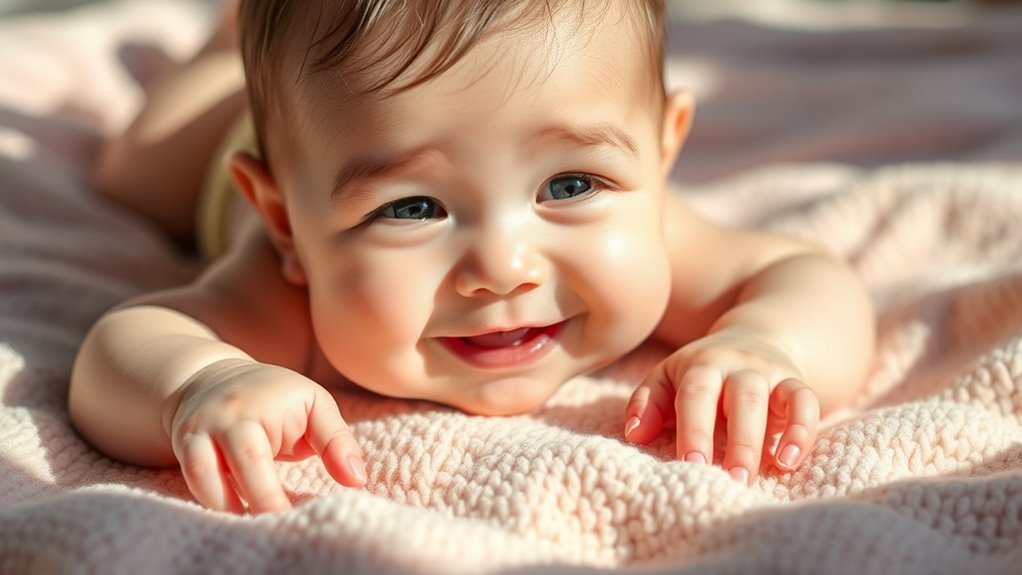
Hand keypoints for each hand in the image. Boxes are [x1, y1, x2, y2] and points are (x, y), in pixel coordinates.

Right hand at [166, 358, 365, 512]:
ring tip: (253, 526)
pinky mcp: (183, 445)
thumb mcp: (313, 405)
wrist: (211, 378)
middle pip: (242, 462)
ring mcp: (199, 429)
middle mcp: (227, 415)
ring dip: (226, 505)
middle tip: (282, 527)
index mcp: (262, 405)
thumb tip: (357, 480)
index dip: (273, 492)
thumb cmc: (275, 397)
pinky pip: (191, 478)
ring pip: (203, 473)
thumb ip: (337, 441)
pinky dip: (210, 500)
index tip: (299, 516)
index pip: (266, 452)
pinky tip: (232, 514)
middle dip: (261, 500)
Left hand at [623, 330, 819, 483]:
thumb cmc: (699, 373)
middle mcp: (736, 364)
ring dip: (760, 440)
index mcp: (700, 365)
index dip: (693, 429)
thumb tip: (633, 433)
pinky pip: (804, 401)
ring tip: (751, 478)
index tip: (690, 463)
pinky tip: (789, 461)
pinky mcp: (795, 382)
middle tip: (729, 481)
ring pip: (768, 399)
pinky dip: (801, 430)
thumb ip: (648, 403)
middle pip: (738, 396)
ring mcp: (768, 372)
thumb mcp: (668, 378)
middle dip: (734, 441)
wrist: (754, 338)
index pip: (695, 394)